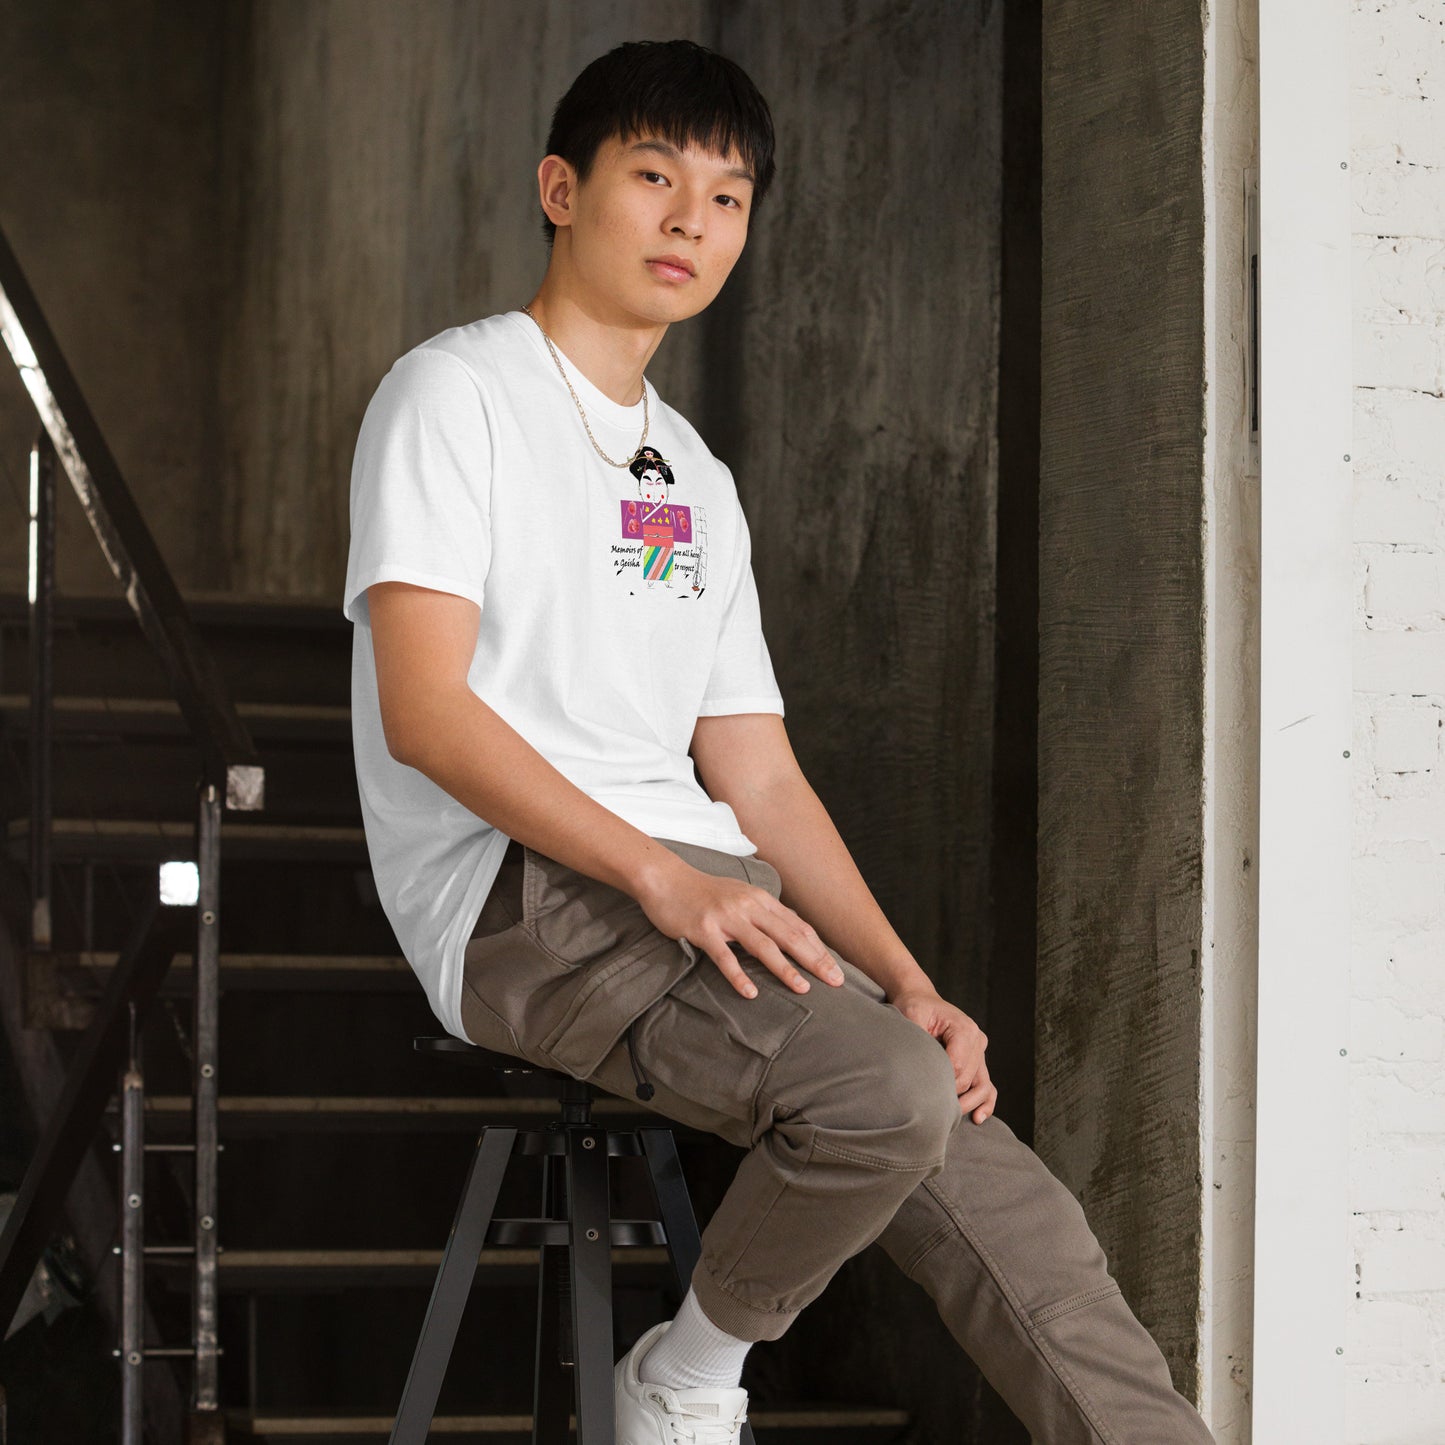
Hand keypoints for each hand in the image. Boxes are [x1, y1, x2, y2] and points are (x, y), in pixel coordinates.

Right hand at [635, 856, 844, 998]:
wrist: (666, 879)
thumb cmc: (704, 892)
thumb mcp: (740, 896)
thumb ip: (763, 912)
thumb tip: (791, 931)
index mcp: (759, 899)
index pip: (797, 926)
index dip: (819, 948)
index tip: (836, 968)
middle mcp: (747, 906)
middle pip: (789, 936)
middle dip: (815, 960)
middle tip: (835, 982)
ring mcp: (726, 918)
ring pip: (763, 946)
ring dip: (785, 968)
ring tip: (803, 989)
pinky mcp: (703, 930)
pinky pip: (724, 957)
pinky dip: (739, 976)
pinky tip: (751, 993)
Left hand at [889, 986, 996, 1123]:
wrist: (921, 998)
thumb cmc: (915, 1006)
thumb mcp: (912, 1016)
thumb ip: (919, 1039)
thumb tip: (919, 1066)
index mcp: (965, 1029)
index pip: (958, 1066)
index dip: (942, 1082)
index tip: (923, 1091)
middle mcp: (978, 1040)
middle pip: (969, 1079)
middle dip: (952, 1096)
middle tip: (931, 1107)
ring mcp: (980, 1051)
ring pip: (983, 1086)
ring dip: (970, 1104)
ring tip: (953, 1118)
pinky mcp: (978, 1061)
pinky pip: (987, 1085)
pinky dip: (985, 1102)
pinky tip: (978, 1117)